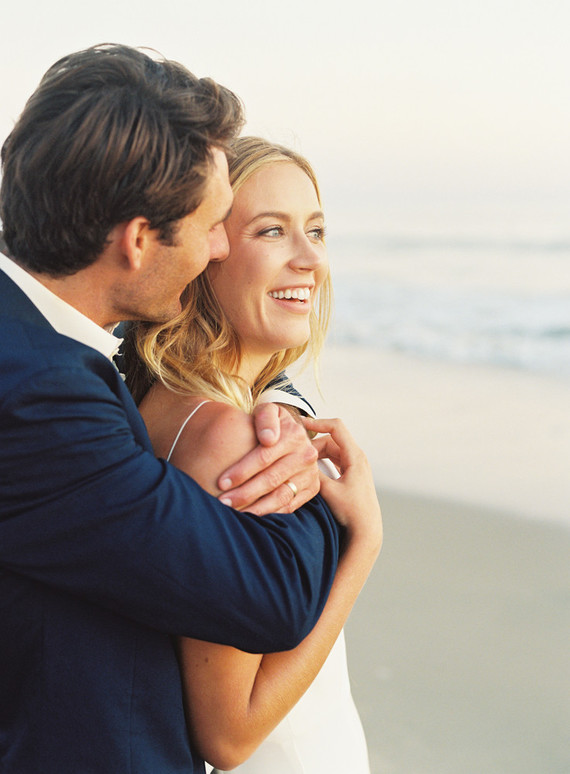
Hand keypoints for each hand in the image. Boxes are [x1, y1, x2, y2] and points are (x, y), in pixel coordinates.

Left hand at [217, 404, 319, 514]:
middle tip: (223, 502)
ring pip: (281, 496)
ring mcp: (310, 474)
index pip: (264, 457)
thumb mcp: (268, 411)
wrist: (292, 433)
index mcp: (294, 435)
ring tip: (236, 514)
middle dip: (245, 493)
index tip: (221, 482)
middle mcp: (306, 455)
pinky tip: (253, 515)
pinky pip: (290, 506)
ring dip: (257, 508)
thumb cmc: (270, 423)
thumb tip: (268, 438)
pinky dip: (271, 513)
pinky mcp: (312, 488)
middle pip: (271, 479)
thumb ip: (265, 417)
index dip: (242, 471)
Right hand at [302, 416, 381, 545]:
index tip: (300, 423)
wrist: (366, 531)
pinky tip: (309, 470)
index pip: (336, 427)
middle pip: (330, 439)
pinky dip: (320, 461)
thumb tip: (297, 459)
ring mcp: (354, 466)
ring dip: (315, 453)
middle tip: (294, 453)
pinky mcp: (350, 474)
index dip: (318, 422)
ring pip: (330, 450)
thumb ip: (312, 473)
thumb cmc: (351, 512)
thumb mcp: (328, 491)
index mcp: (355, 456)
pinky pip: (332, 460)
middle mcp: (356, 457)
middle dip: (312, 443)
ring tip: (299, 463)